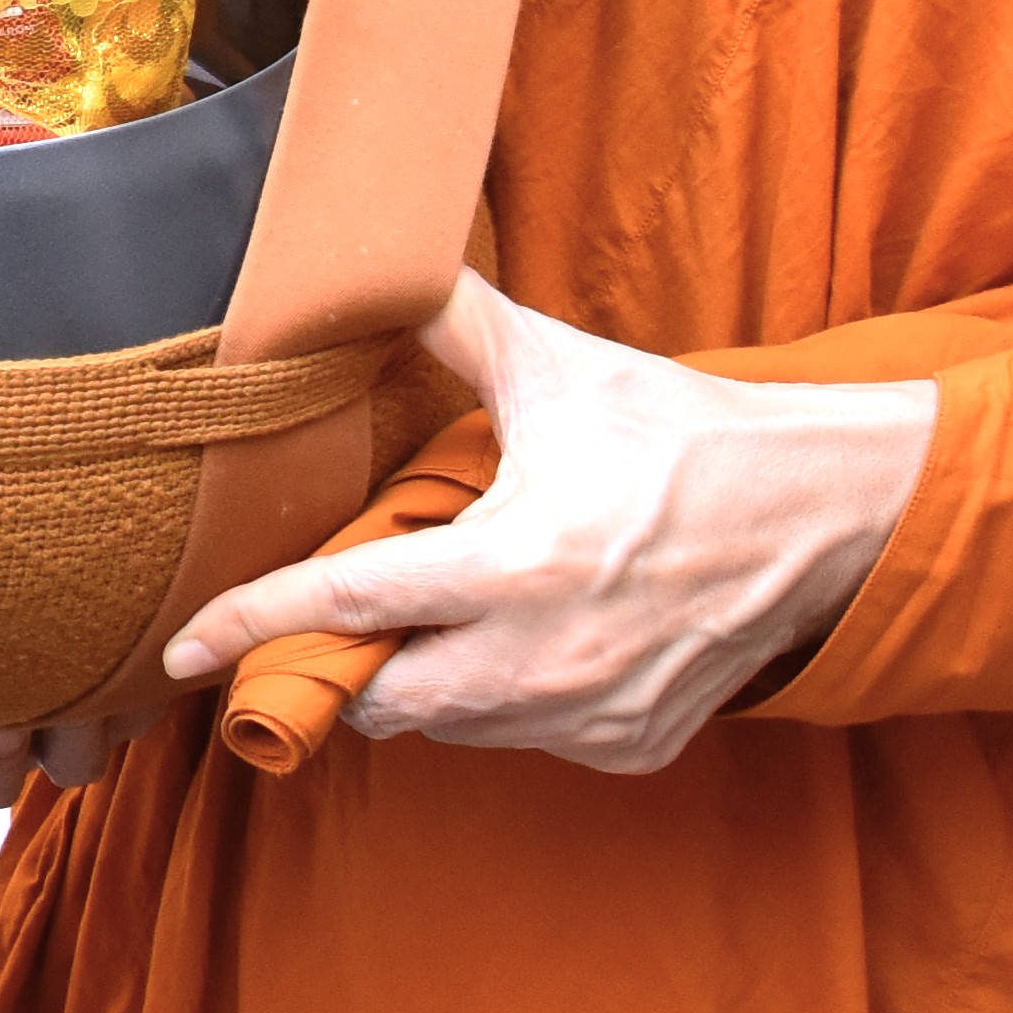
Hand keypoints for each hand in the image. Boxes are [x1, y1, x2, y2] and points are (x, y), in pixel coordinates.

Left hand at [155, 272, 930, 773]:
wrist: (829, 516)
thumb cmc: (691, 440)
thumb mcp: (565, 373)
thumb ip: (460, 327)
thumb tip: (382, 267)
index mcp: (513, 566)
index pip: (346, 607)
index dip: (253, 627)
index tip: (183, 649)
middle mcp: (543, 661)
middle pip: (384, 697)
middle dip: (353, 661)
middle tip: (359, 606)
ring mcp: (590, 716)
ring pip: (454, 724)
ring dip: (431, 677)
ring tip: (459, 606)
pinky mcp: (632, 745)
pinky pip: (530, 738)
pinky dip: (511, 697)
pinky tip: (541, 635)